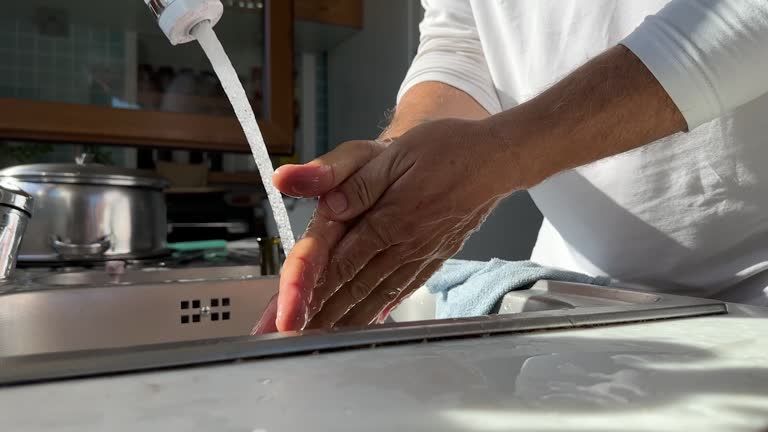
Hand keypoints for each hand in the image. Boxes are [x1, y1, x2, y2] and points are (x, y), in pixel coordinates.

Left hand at [255, 118, 518, 332]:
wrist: (495, 159)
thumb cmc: (446, 149)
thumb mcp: (395, 154)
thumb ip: (357, 182)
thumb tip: (327, 205)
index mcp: (388, 220)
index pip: (339, 264)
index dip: (309, 292)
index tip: (288, 315)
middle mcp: (403, 245)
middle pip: (352, 288)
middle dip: (318, 315)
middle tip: (292, 337)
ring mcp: (421, 254)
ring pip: (376, 295)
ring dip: (346, 319)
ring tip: (321, 338)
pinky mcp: (435, 256)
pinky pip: (404, 288)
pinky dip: (382, 308)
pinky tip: (370, 320)